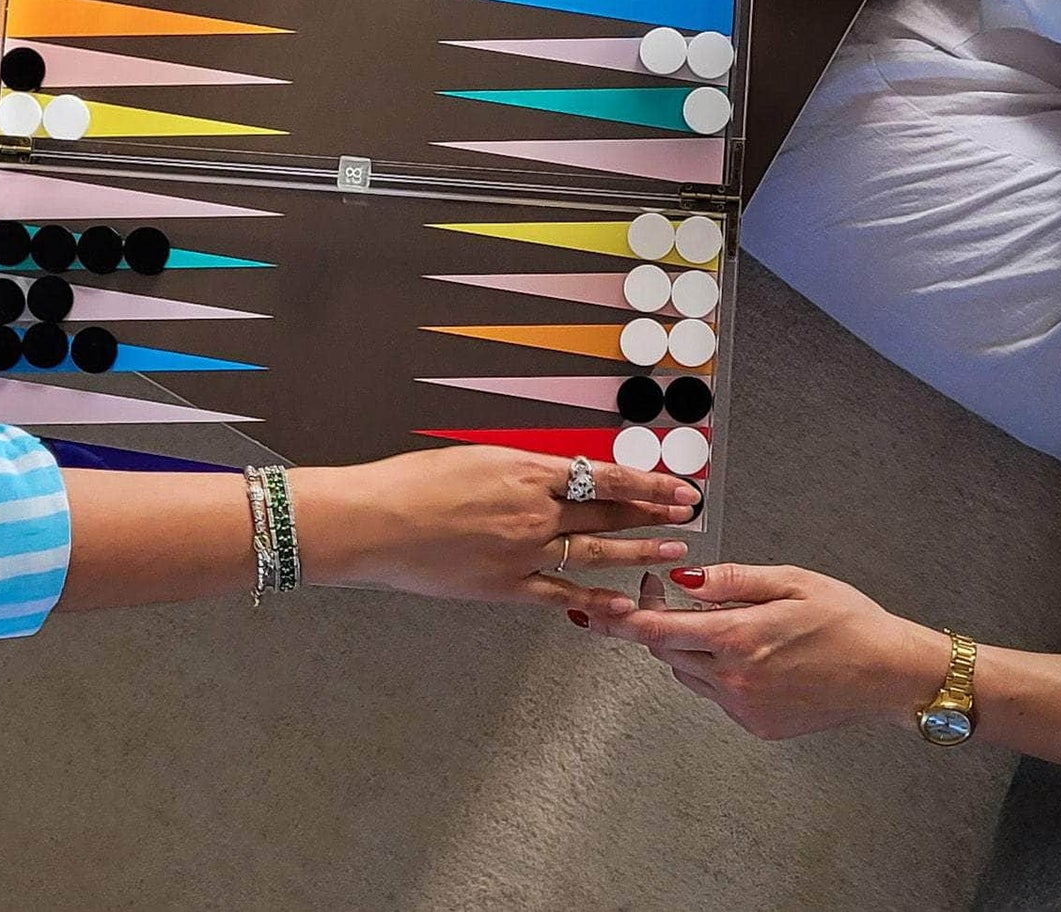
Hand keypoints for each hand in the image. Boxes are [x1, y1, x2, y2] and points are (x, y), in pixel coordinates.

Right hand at [295, 448, 701, 608]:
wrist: (374, 522)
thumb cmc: (411, 484)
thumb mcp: (474, 457)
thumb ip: (519, 469)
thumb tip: (553, 473)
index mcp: (524, 471)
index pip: (602, 476)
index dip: (645, 483)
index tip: (674, 483)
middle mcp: (532, 511)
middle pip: (607, 513)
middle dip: (653, 512)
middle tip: (686, 512)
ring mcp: (521, 552)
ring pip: (596, 553)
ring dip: (639, 551)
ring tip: (673, 550)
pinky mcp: (504, 587)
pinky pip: (561, 595)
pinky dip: (595, 600)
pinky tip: (624, 604)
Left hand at [585, 564, 948, 738]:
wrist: (890, 674)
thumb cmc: (847, 619)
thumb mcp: (789, 580)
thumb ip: (731, 580)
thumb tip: (682, 578)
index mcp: (739, 640)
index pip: (658, 631)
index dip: (621, 619)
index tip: (598, 609)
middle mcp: (735, 681)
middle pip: (665, 652)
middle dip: (654, 623)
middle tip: (664, 592)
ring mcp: (746, 708)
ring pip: (687, 674)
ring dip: (684, 647)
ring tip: (714, 619)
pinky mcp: (758, 726)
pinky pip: (715, 695)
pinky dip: (713, 671)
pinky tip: (743, 651)